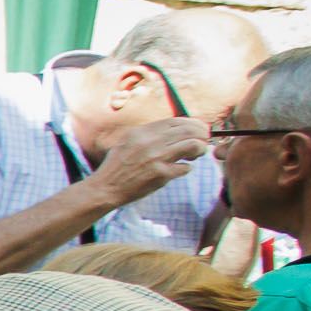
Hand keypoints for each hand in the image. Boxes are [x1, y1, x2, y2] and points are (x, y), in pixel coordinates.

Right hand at [90, 116, 207, 206]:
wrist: (105, 188)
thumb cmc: (117, 166)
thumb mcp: (128, 142)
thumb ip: (149, 134)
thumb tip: (176, 129)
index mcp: (142, 132)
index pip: (176, 121)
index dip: (192, 124)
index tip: (198, 130)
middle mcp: (150, 142)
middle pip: (189, 130)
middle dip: (202, 134)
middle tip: (205, 141)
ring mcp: (156, 158)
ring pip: (193, 145)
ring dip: (200, 149)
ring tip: (198, 154)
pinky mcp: (161, 175)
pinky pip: (185, 168)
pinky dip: (186, 168)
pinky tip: (181, 169)